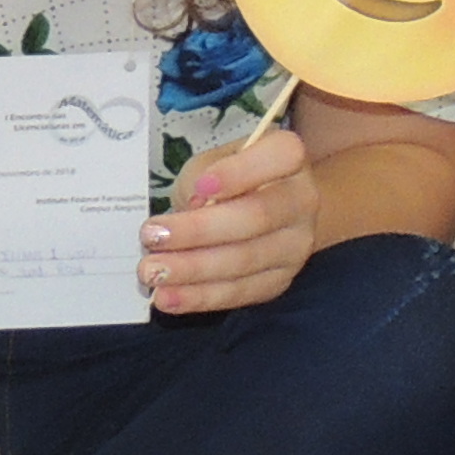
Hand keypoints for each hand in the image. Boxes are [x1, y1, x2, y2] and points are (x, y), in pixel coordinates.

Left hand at [146, 118, 317, 313]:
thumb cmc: (233, 179)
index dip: (240, 173)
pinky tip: (168, 297)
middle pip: (256, 217)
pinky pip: (239, 292)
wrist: (272, 211)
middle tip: (151, 237)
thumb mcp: (214, 161)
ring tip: (152, 272)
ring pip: (245, 261)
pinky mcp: (280, 280)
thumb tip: (193, 209)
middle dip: (199, 231)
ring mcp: (295, 245)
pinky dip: (200, 297)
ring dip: (193, 269)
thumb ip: (201, 176)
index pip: (280, 157)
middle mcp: (303, 200)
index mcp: (289, 158)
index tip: (200, 188)